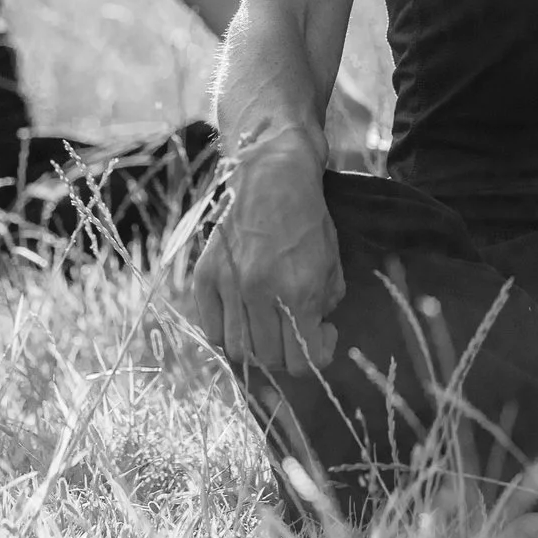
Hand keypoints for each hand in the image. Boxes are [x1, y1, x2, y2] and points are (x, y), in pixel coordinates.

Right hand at [185, 135, 343, 375]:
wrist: (273, 176)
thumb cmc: (308, 219)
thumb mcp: (332, 264)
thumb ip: (324, 306)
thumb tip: (313, 335)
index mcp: (298, 290)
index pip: (302, 361)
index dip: (318, 357)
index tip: (323, 335)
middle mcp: (260, 292)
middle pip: (269, 360)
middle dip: (287, 353)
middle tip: (295, 330)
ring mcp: (228, 284)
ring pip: (238, 350)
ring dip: (257, 347)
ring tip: (269, 326)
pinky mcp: (205, 276)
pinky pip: (212, 328)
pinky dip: (229, 332)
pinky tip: (244, 315)